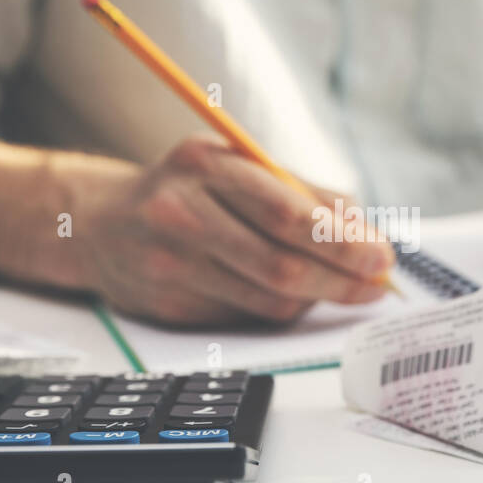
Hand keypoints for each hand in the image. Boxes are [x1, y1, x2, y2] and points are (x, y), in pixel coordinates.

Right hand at [74, 136, 394, 324]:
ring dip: (315, 298)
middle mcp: (181, 213)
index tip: (381, 256)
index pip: (286, 213)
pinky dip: (279, 309)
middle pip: (279, 264)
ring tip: (338, 286)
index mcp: (205, 165)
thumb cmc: (188, 188)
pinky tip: (290, 295)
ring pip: (266, 299)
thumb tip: (367, 233)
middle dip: (340, 280)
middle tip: (377, 286)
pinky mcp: (167, 306)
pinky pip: (244, 317)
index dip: (341, 242)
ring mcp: (169, 264)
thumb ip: (302, 192)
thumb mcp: (236, 165)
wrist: (100, 222)